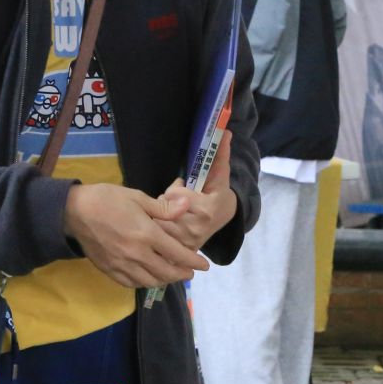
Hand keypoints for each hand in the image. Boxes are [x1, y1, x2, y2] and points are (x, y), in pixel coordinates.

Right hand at [65, 183, 209, 288]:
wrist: (75, 211)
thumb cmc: (108, 199)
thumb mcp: (138, 197)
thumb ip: (164, 208)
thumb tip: (186, 206)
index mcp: (146, 234)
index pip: (177, 254)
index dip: (193, 261)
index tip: (204, 266)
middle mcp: (136, 254)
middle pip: (166, 273)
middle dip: (182, 274)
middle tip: (190, 272)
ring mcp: (122, 265)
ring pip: (150, 281)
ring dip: (165, 280)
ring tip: (172, 275)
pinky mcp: (110, 270)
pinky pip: (132, 283)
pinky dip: (145, 283)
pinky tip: (150, 277)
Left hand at [156, 132, 238, 249]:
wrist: (223, 223)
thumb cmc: (218, 196)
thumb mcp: (220, 176)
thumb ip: (219, 155)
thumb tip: (225, 131)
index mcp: (207, 210)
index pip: (175, 195)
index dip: (176, 190)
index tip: (182, 188)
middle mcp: (196, 229)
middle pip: (163, 209)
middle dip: (165, 202)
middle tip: (176, 203)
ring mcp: (186, 243)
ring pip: (158, 222)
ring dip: (159, 216)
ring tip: (171, 215)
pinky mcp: (178, 252)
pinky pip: (158, 235)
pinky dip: (158, 228)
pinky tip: (167, 227)